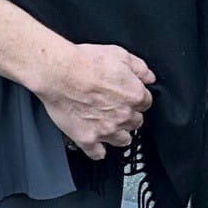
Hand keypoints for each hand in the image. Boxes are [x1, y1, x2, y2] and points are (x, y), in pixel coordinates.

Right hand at [37, 43, 154, 159]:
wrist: (58, 72)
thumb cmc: (84, 62)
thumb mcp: (119, 54)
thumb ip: (139, 67)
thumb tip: (149, 77)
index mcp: (134, 95)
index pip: (145, 103)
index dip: (136, 99)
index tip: (127, 97)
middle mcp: (123, 116)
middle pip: (135, 122)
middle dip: (129, 116)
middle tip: (116, 108)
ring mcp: (106, 130)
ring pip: (122, 140)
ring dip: (118, 134)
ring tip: (109, 126)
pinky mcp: (87, 138)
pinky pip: (98, 153)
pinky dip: (98, 150)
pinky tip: (96, 144)